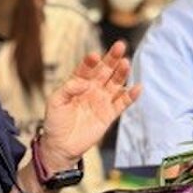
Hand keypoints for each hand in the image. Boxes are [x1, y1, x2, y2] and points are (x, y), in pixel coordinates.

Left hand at [40, 42, 139, 168]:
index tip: (94, 56)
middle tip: (120, 46)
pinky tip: (137, 88)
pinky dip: (130, 96)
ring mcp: (102, 100)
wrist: (61, 145)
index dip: (90, 62)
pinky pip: (122, 103)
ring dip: (122, 73)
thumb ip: (67, 89)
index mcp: (77, 82)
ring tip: (126, 63)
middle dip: (112, 58)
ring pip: (115, 83)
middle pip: (105, 70)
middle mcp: (92, 88)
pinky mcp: (109, 114)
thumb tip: (82, 83)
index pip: (86, 68)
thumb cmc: (55, 122)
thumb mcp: (55, 102)